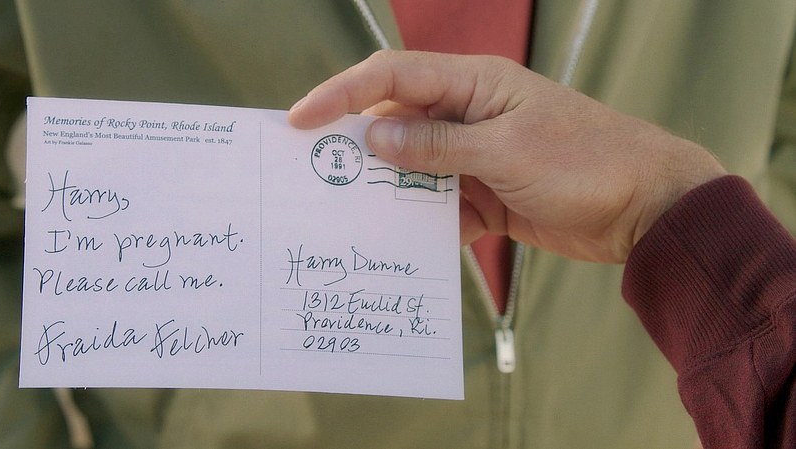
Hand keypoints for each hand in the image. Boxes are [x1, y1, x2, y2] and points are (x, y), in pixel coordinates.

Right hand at [288, 50, 725, 262]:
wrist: (646, 209)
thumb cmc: (587, 162)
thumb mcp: (507, 150)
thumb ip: (438, 146)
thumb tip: (376, 139)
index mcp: (474, 85)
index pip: (393, 77)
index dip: (341, 94)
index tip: (301, 121)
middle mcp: (468, 115)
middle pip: (396, 124)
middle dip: (356, 149)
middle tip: (314, 178)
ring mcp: (475, 157)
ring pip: (413, 169)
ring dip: (388, 191)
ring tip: (350, 217)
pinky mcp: (485, 195)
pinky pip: (439, 206)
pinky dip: (423, 224)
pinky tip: (405, 245)